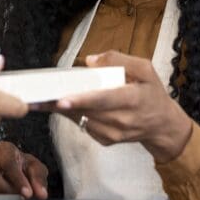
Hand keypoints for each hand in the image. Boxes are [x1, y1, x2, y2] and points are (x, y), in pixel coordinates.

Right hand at [0, 141, 48, 198]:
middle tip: (20, 199)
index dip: (18, 179)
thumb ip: (39, 178)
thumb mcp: (35, 168)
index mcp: (3, 149)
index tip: (28, 193)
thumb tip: (41, 194)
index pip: (8, 162)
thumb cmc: (22, 167)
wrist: (10, 170)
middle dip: (5, 189)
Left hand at [52, 51, 192, 162]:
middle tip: (38, 96)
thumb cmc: (152, 93)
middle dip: (61, 103)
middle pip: (86, 111)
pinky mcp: (106, 140)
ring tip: (42, 99)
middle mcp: (122, 120)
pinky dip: (73, 115)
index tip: (62, 99)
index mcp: (132, 99)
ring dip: (62, 109)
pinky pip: (83, 126)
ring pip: (81, 119)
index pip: (103, 99)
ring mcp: (113, 134)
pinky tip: (64, 106)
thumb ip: (119, 60)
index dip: (82, 100)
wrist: (162, 125)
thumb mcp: (145, 69)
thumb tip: (90, 61)